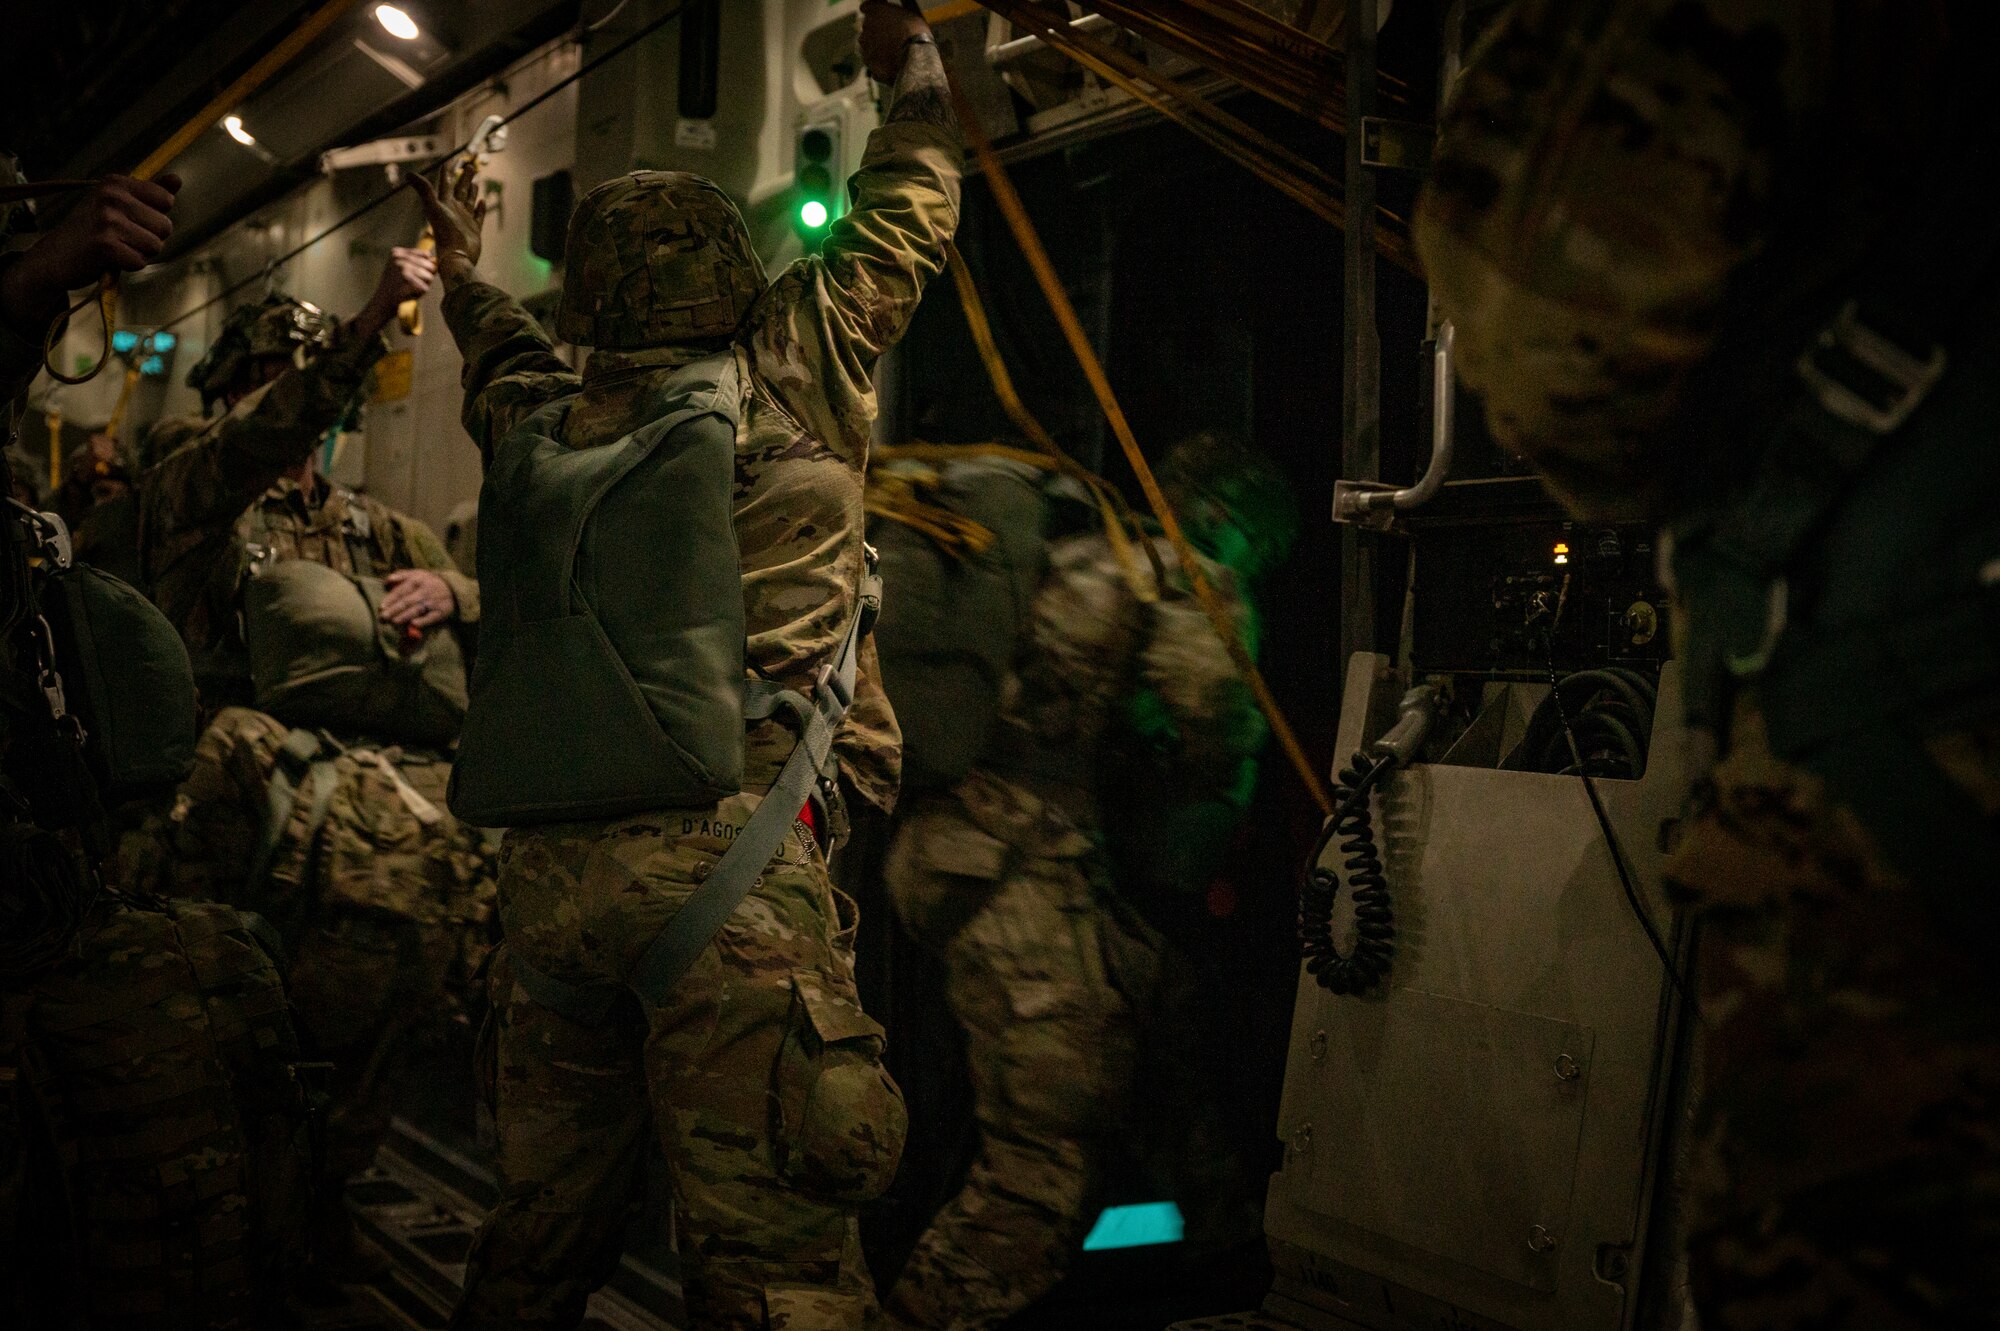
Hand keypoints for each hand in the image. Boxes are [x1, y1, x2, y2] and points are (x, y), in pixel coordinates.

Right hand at [0, 173, 180, 331]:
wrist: (54, 256)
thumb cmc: (92, 230)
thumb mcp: (117, 204)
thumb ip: (150, 193)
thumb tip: (177, 179)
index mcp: (115, 183)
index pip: (166, 200)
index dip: (155, 217)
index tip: (131, 219)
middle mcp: (111, 197)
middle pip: (165, 226)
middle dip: (150, 238)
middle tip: (121, 238)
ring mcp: (107, 220)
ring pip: (156, 246)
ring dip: (140, 253)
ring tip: (116, 247)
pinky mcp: (105, 245)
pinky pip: (140, 262)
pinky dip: (129, 265)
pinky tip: (110, 258)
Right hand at [352, 246, 437, 337]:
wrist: (381, 303)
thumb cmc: (396, 287)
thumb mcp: (406, 271)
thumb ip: (421, 263)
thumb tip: (435, 260)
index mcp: (397, 252)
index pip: (425, 255)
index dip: (424, 268)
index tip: (410, 275)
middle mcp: (399, 258)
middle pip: (430, 266)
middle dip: (426, 277)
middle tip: (410, 284)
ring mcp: (402, 268)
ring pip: (429, 277)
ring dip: (423, 286)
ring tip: (408, 289)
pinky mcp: (406, 281)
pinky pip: (425, 288)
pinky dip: (419, 294)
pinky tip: (407, 294)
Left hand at [379, 568, 455, 629]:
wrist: (452, 588)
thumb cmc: (428, 582)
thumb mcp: (417, 573)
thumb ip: (401, 575)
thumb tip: (387, 580)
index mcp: (418, 580)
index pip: (402, 590)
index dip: (391, 598)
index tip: (381, 607)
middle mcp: (425, 591)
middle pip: (407, 601)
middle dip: (394, 610)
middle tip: (383, 617)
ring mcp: (434, 602)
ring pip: (417, 609)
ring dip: (405, 616)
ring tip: (394, 622)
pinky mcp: (441, 612)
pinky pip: (431, 617)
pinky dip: (423, 621)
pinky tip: (414, 624)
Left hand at [408, 157, 487, 278]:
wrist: (457, 256)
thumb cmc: (444, 233)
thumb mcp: (433, 208)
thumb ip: (423, 190)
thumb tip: (408, 174)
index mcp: (444, 204)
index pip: (445, 184)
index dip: (447, 172)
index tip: (450, 160)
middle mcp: (454, 210)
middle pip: (459, 189)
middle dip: (463, 177)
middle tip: (469, 165)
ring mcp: (464, 220)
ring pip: (468, 201)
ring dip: (471, 191)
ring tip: (475, 182)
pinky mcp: (474, 230)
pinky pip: (478, 216)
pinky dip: (480, 208)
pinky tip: (482, 201)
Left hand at [858, 0, 928, 83]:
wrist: (915, 59)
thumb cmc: (916, 32)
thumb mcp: (913, 12)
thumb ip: (905, 2)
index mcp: (875, 9)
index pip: (866, 7)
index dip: (874, 12)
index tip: (881, 17)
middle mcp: (866, 25)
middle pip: (868, 26)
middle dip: (876, 30)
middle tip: (892, 36)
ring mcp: (865, 44)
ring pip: (867, 43)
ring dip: (875, 45)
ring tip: (892, 51)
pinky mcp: (868, 60)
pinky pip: (871, 59)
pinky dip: (878, 60)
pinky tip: (890, 62)